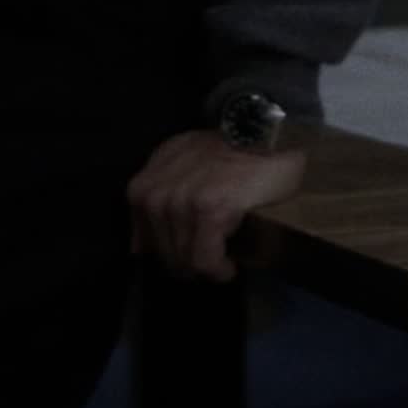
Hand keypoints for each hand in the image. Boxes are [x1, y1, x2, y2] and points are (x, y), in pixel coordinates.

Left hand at [126, 131, 305, 282]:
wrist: (267, 137)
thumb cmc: (227, 155)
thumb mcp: (179, 166)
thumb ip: (157, 196)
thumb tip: (140, 248)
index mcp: (143, 185)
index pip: (141, 244)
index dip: (168, 255)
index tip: (190, 253)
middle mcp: (154, 192)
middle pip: (164, 255)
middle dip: (189, 264)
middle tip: (212, 256)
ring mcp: (179, 200)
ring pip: (184, 261)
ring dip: (207, 269)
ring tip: (223, 260)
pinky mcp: (207, 209)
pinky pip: (205, 261)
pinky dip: (219, 270)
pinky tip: (228, 266)